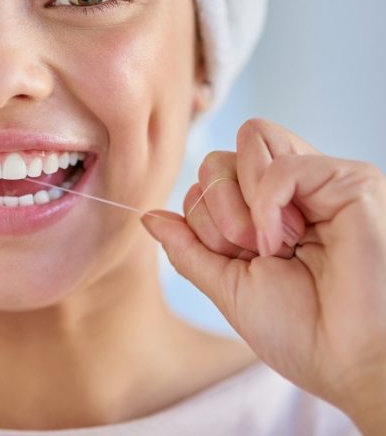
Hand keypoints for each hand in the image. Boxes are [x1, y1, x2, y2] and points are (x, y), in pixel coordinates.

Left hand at [141, 119, 385, 431]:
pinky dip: (270, 203)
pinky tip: (289, 239)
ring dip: (241, 202)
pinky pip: (282, 163)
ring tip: (272, 246)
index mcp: (265, 212)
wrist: (348, 361)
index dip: (202, 217)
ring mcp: (323, 180)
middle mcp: (294, 190)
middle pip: (220, 155)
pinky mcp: (352, 180)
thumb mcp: (226, 285)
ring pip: (250, 139)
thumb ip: (188, 247)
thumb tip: (148, 215)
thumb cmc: (301, 332)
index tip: (233, 259)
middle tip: (248, 251)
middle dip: (214, 208)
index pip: (207, 176)